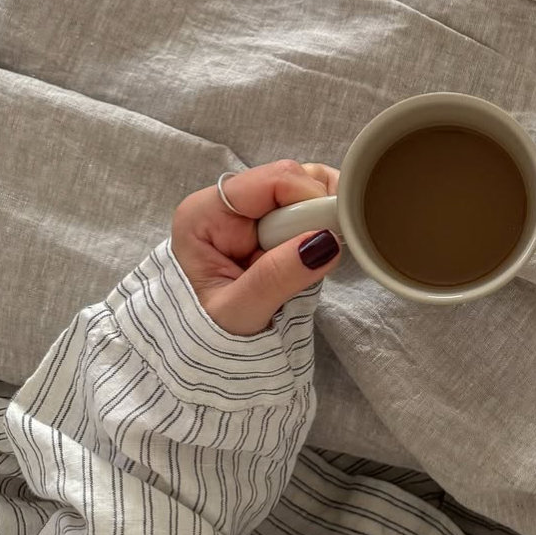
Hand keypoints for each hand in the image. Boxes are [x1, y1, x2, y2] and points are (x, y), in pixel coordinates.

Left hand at [171, 160, 341, 335]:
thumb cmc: (211, 335)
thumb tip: (324, 241)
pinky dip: (322, 223)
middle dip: (315, 213)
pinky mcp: (267, 225)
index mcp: (205, 215)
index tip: (331, 236)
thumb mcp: (241, 312)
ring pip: (303, 188)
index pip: (272, 181)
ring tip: (318, 255)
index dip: (310, 200)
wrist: (204, 354)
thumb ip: (277, 277)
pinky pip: (305, 208)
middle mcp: (226, 204)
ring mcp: (248, 212)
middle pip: (291, 180)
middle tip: (320, 256)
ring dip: (321, 217)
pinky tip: (319, 249)